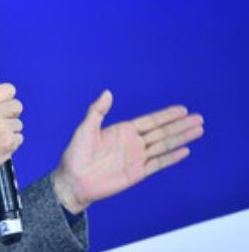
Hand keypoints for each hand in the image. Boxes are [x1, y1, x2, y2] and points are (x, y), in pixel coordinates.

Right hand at [0, 83, 23, 174]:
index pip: (8, 89)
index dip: (7, 98)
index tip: (4, 104)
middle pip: (17, 106)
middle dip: (12, 114)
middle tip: (3, 122)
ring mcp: (3, 127)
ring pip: (18, 124)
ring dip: (10, 130)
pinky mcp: (9, 142)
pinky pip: (19, 139)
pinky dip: (11, 143)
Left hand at [53, 90, 204, 213]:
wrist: (74, 181)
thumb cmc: (76, 154)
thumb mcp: (85, 128)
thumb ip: (97, 111)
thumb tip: (107, 92)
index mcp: (122, 130)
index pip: (150, 121)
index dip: (166, 115)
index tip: (183, 109)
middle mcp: (133, 143)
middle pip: (162, 132)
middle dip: (180, 125)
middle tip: (199, 118)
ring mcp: (136, 158)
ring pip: (164, 145)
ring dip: (181, 138)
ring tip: (199, 130)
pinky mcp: (137, 173)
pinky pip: (158, 163)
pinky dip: (172, 157)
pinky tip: (185, 150)